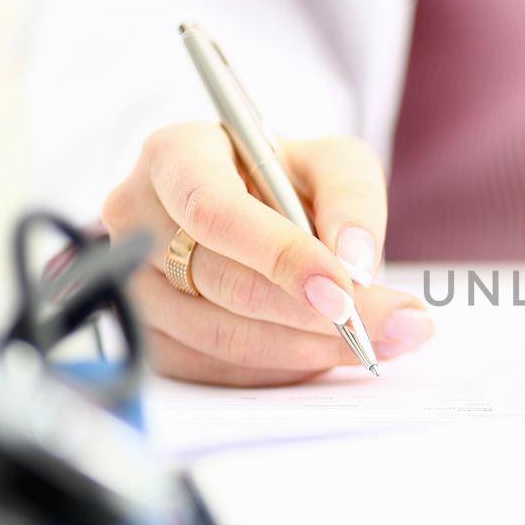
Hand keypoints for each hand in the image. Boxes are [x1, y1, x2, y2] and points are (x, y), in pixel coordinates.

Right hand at [100, 122, 431, 384]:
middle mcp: (138, 218)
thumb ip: (352, 199)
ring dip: (307, 348)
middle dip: (313, 313)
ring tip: (375, 342)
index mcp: (175, 156)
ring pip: (221, 335)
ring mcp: (135, 283)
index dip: (280, 256)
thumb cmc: (287, 179)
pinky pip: (217, 368)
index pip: (214, 212)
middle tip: (389, 326)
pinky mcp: (151, 336)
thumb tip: (356, 263)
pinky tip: (326, 351)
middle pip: (223, 281)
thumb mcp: (333, 163)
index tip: (343, 289)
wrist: (253, 213)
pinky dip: (282, 367)